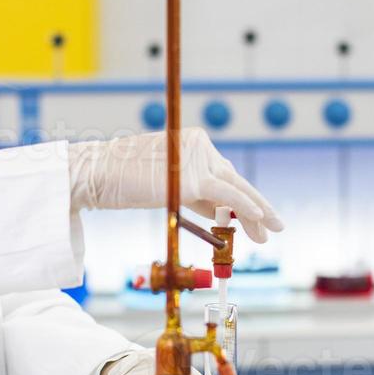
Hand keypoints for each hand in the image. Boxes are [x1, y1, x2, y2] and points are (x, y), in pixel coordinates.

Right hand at [67, 128, 284, 242]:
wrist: (98, 175)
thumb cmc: (123, 181)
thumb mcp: (167, 185)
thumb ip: (196, 194)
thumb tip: (222, 213)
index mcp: (192, 143)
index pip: (224, 174)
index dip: (243, 198)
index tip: (257, 217)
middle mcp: (199, 146)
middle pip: (234, 180)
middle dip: (258, 205)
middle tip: (275, 225)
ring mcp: (197, 159)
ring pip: (236, 189)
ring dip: (257, 212)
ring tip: (271, 231)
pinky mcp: (193, 178)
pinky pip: (228, 196)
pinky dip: (247, 207)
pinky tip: (261, 218)